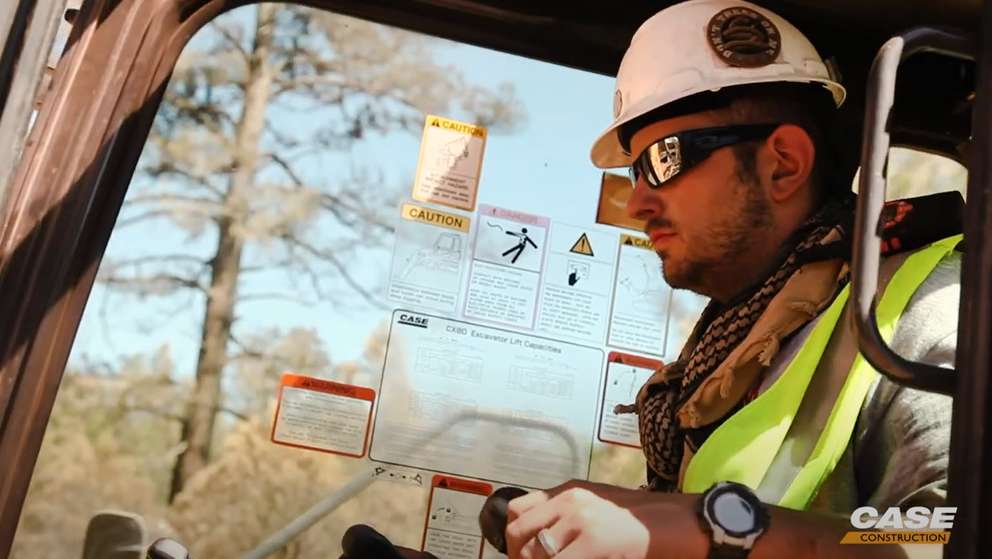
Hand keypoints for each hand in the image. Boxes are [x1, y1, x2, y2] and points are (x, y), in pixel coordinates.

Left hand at [504, 480, 705, 558]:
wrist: (680, 521)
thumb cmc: (643, 521)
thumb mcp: (598, 508)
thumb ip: (568, 518)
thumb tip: (543, 543)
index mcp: (568, 492)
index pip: (517, 511)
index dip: (513, 540)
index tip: (520, 556)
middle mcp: (569, 501)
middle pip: (518, 534)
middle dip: (520, 558)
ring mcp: (581, 520)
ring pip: (535, 553)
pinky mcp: (595, 541)